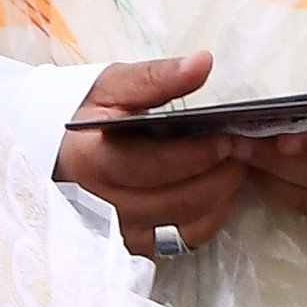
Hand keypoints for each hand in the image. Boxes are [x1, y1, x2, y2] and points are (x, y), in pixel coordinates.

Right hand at [52, 52, 252, 258]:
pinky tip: (218, 191)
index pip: (151, 165)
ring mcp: (119, 230)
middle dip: (219, 175)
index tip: (227, 138)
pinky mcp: (135, 243)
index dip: (195, 155)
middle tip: (243, 149)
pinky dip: (210, 217)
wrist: (63, 151)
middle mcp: (103, 204)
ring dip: (220, 196)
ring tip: (235, 166)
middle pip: (175, 200)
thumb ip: (157, 77)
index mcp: (91, 161)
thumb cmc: (90, 114)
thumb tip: (202, 63)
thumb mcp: (114, 85)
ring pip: (185, 224)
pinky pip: (185, 240)